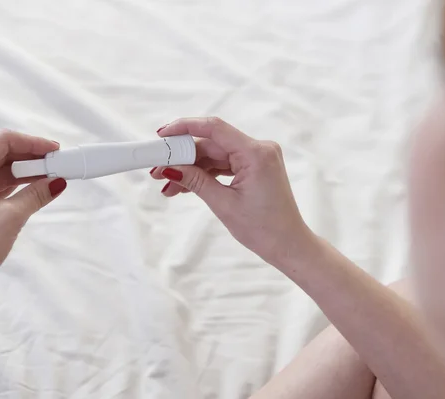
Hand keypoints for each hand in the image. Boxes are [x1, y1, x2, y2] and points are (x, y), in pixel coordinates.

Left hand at [0, 130, 66, 285]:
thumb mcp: (12, 217)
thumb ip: (37, 194)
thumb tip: (58, 182)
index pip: (2, 141)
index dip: (33, 143)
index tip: (55, 150)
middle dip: (29, 158)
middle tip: (56, 164)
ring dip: (22, 172)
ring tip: (48, 177)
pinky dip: (11, 184)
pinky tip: (31, 188)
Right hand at [150, 117, 315, 265]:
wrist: (288, 245)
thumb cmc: (264, 228)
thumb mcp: (223, 204)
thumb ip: (195, 181)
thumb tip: (169, 168)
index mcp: (256, 153)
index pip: (214, 128)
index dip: (185, 127)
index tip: (162, 135)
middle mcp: (259, 149)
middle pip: (211, 143)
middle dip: (182, 156)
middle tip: (157, 168)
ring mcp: (257, 157)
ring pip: (214, 155)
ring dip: (190, 168)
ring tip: (166, 185)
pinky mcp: (254, 167)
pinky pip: (223, 164)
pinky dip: (204, 174)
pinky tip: (183, 186)